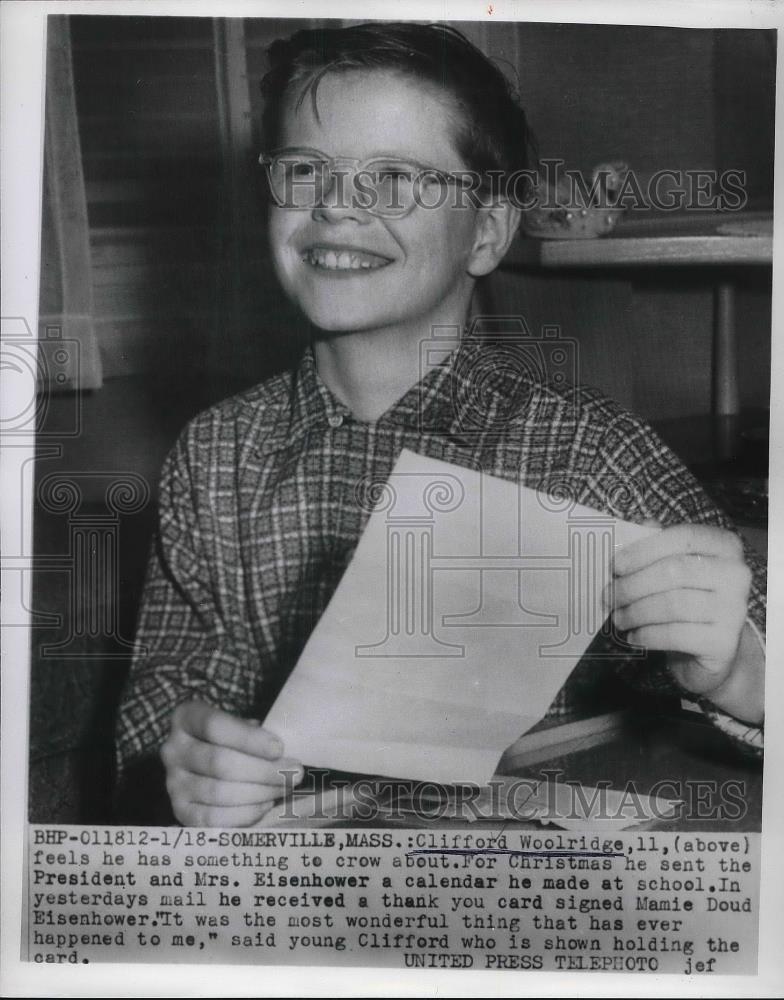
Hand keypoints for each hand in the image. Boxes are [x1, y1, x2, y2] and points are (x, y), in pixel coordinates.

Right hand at [161, 700, 302, 826]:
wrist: (203, 766)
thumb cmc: (231, 740)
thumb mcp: (238, 725)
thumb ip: (255, 733)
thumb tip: (281, 754)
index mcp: (186, 718)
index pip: (215, 726)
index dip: (249, 739)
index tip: (280, 748)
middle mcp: (172, 750)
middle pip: (219, 762)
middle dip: (263, 770)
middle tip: (294, 773)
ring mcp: (173, 784)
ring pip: (219, 792)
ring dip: (260, 792)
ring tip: (284, 788)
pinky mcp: (181, 812)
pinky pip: (214, 819)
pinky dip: (244, 814)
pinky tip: (265, 804)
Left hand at [608, 523, 753, 701]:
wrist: (713, 648)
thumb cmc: (687, 598)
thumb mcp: (673, 568)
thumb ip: (655, 545)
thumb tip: (630, 531)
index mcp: (725, 546)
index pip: (684, 537)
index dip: (645, 549)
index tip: (615, 565)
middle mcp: (736, 574)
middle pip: (675, 571)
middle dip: (633, 585)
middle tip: (609, 596)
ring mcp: (734, 609)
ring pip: (673, 605)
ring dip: (636, 612)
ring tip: (618, 618)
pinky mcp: (724, 642)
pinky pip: (676, 634)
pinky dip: (647, 635)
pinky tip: (634, 636)